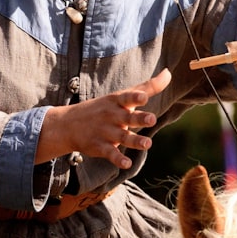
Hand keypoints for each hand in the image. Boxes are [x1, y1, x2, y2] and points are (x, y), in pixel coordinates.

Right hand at [36, 69, 171, 168]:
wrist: (68, 124)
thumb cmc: (104, 108)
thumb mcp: (122, 95)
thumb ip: (147, 87)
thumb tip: (168, 73)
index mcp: (118, 102)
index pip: (127, 97)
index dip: (136, 97)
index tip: (144, 97)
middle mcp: (113, 116)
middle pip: (128, 117)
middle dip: (140, 119)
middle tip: (152, 119)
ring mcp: (106, 132)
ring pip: (123, 137)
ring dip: (135, 141)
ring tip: (147, 144)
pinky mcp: (100, 147)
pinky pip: (111, 154)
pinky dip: (118, 159)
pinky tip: (127, 164)